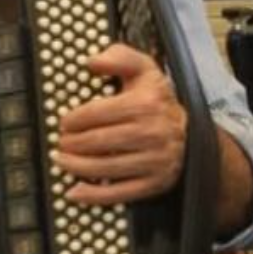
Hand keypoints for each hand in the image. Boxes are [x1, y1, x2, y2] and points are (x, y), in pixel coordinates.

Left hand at [55, 44, 186, 204]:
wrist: (192, 134)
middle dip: (72, 144)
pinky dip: (92, 195)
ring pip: (105, 168)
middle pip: (98, 141)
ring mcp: (154, 161)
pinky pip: (119, 193)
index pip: (98, 113)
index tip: (64, 123)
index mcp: (146, 104)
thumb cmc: (158, 102)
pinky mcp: (155, 183)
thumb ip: (119, 58)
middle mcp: (152, 133)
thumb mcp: (144, 71)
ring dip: (76, 166)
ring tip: (62, 161)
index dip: (74, 119)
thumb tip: (91, 62)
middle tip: (61, 143)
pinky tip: (74, 191)